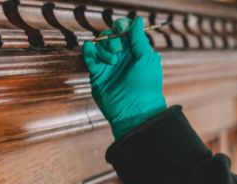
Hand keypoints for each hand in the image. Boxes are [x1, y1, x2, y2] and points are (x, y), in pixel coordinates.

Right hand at [82, 17, 166, 138]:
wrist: (134, 110)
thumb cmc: (146, 86)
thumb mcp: (147, 59)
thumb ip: (139, 39)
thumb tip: (138, 20)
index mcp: (135, 52)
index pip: (125, 31)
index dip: (121, 27)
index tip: (121, 29)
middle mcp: (121, 57)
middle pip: (109, 36)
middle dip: (112, 39)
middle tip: (117, 51)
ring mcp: (108, 65)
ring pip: (99, 44)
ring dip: (103, 48)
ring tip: (111, 62)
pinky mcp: (97, 73)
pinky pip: (89, 55)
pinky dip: (90, 52)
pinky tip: (96, 58)